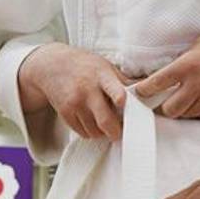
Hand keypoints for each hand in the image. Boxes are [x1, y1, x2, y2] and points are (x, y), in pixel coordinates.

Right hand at [18, 43, 132, 140]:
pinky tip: (93, 121)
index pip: (112, 88)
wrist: (51, 65)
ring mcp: (75, 103)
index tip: (124, 104)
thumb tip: (149, 90)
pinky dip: (91, 132)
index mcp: (101, 76)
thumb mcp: (105, 66)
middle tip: (122, 131)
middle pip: (105, 120)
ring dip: (104, 132)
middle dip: (116, 131)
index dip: (120, 98)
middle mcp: (87, 90)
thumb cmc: (84, 66)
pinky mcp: (65, 113)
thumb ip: (123, 81)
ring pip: (95, 131)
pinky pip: (83, 133)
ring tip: (106, 122)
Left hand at [134, 15, 199, 118]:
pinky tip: (199, 100)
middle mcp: (199, 85)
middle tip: (158, 103)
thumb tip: (168, 72)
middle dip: (162, 107)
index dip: (143, 91)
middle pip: (170, 110)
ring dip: (180, 110)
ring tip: (180, 100)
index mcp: (189, 65)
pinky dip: (197, 111)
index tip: (137, 94)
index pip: (157, 84)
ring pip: (186, 115)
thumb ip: (184, 60)